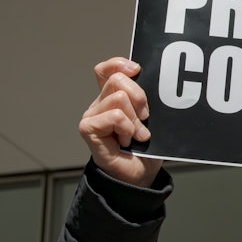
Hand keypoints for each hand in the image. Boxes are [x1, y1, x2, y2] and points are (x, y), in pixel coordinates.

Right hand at [78, 57, 162, 186]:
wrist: (139, 176)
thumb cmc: (147, 149)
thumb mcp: (152, 119)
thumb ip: (147, 99)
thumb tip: (153, 81)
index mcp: (112, 97)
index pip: (108, 69)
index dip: (120, 64)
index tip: (138, 71)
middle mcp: (100, 104)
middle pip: (118, 79)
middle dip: (139, 97)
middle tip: (145, 118)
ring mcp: (92, 116)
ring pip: (119, 98)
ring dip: (135, 120)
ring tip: (138, 135)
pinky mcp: (88, 129)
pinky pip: (114, 116)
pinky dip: (127, 128)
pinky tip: (128, 141)